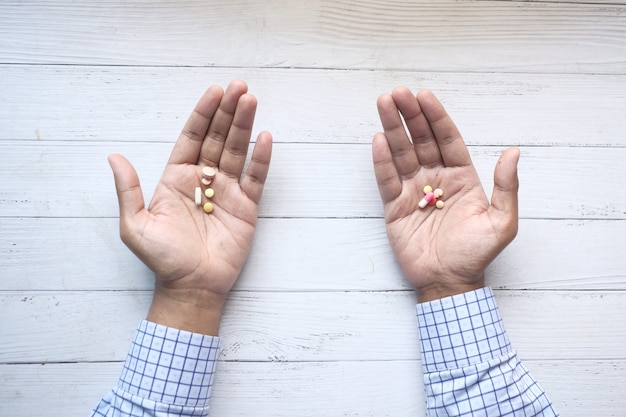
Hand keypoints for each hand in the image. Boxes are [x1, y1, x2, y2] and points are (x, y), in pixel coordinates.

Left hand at [108, 80, 271, 333]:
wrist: (191, 287)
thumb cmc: (162, 259)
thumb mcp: (135, 225)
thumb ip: (128, 190)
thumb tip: (114, 156)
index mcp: (176, 178)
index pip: (192, 138)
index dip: (202, 115)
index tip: (214, 92)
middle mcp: (203, 180)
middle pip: (217, 139)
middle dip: (228, 112)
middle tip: (240, 87)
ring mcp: (227, 192)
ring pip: (237, 152)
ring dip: (244, 126)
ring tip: (252, 101)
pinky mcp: (247, 208)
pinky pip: (255, 179)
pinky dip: (261, 159)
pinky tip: (265, 137)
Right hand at [372, 88, 518, 301]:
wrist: (448, 282)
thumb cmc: (476, 254)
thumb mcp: (501, 223)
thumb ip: (506, 188)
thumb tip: (513, 152)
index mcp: (461, 177)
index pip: (446, 139)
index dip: (435, 117)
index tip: (424, 96)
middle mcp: (435, 178)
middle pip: (420, 140)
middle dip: (409, 115)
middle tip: (397, 93)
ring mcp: (413, 191)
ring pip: (401, 154)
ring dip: (392, 129)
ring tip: (382, 104)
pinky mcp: (394, 207)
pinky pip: (386, 180)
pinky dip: (381, 161)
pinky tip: (378, 140)